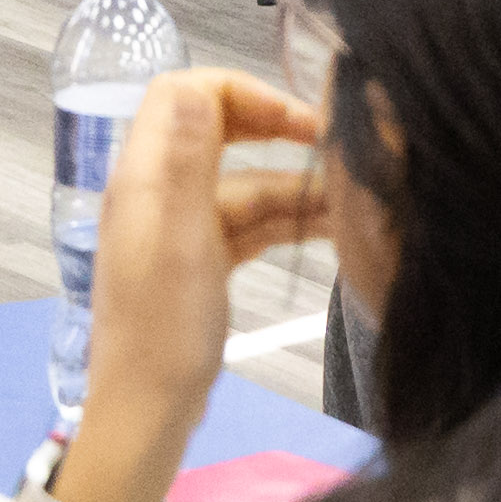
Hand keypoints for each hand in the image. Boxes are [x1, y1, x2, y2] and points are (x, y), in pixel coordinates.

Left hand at [52, 72, 335, 501]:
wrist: (147, 414)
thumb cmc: (163, 335)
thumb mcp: (182, 242)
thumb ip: (189, 163)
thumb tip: (195, 87)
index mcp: (144, 177)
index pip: (184, 92)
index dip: (243, 92)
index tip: (298, 118)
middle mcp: (158, 192)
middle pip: (218, 130)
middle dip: (277, 130)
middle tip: (337, 147)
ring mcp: (179, 228)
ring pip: (243, 183)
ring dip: (296, 185)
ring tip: (356, 198)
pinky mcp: (199, 261)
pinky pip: (249, 223)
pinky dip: (288, 220)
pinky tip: (335, 228)